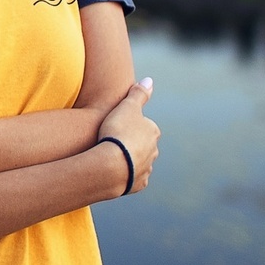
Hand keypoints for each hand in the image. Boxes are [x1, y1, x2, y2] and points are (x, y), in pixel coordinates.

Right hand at [97, 77, 158, 194]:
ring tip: (110, 158)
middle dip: (131, 144)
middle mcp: (154, 151)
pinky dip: (126, 175)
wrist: (110, 164)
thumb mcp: (126, 106)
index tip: (115, 126)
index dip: (128, 125)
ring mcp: (147, 168)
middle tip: (111, 142)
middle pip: (142, 145)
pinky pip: (133, 178)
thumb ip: (138, 93)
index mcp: (153, 131)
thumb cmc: (117, 131)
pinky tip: (114, 172)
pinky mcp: (138, 184)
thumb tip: (149, 80)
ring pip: (139, 162)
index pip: (143, 125)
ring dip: (128, 160)